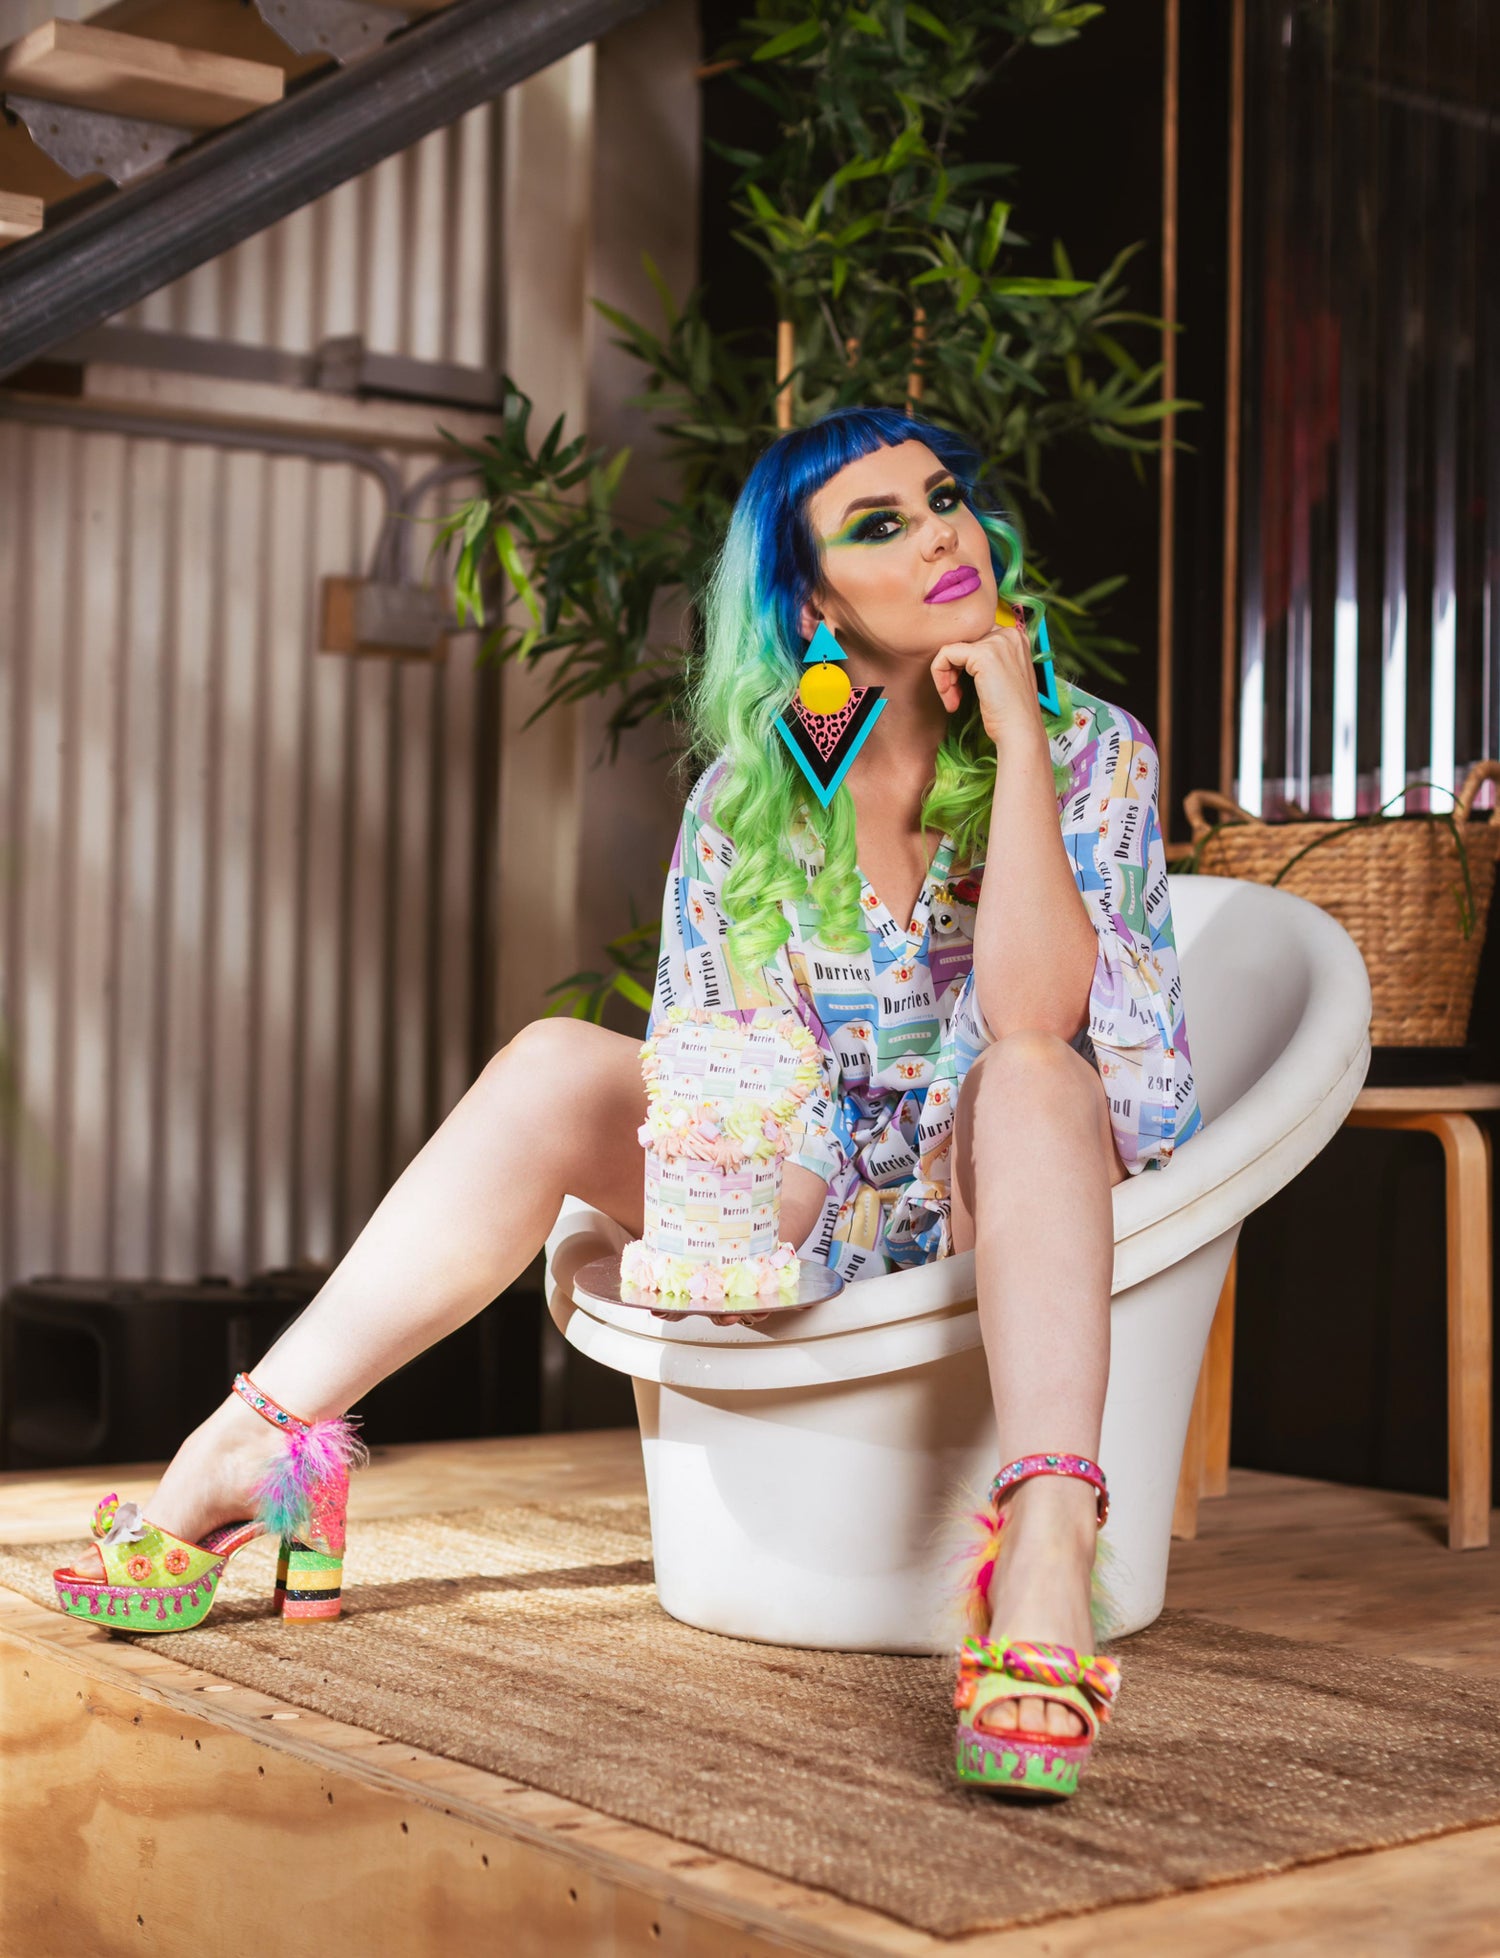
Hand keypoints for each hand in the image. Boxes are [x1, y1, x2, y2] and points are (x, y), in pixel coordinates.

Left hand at [930, 619, 1046, 753]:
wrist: (1019, 731)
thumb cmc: (1010, 712)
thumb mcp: (1002, 677)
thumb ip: (987, 660)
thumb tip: (956, 656)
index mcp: (1016, 637)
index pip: (976, 637)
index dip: (963, 662)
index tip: (962, 688)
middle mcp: (1009, 634)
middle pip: (963, 640)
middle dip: (952, 668)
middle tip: (955, 696)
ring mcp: (997, 642)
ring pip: (952, 648)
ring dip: (945, 676)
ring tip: (953, 700)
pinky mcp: (983, 654)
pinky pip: (945, 655)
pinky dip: (940, 678)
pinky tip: (951, 700)